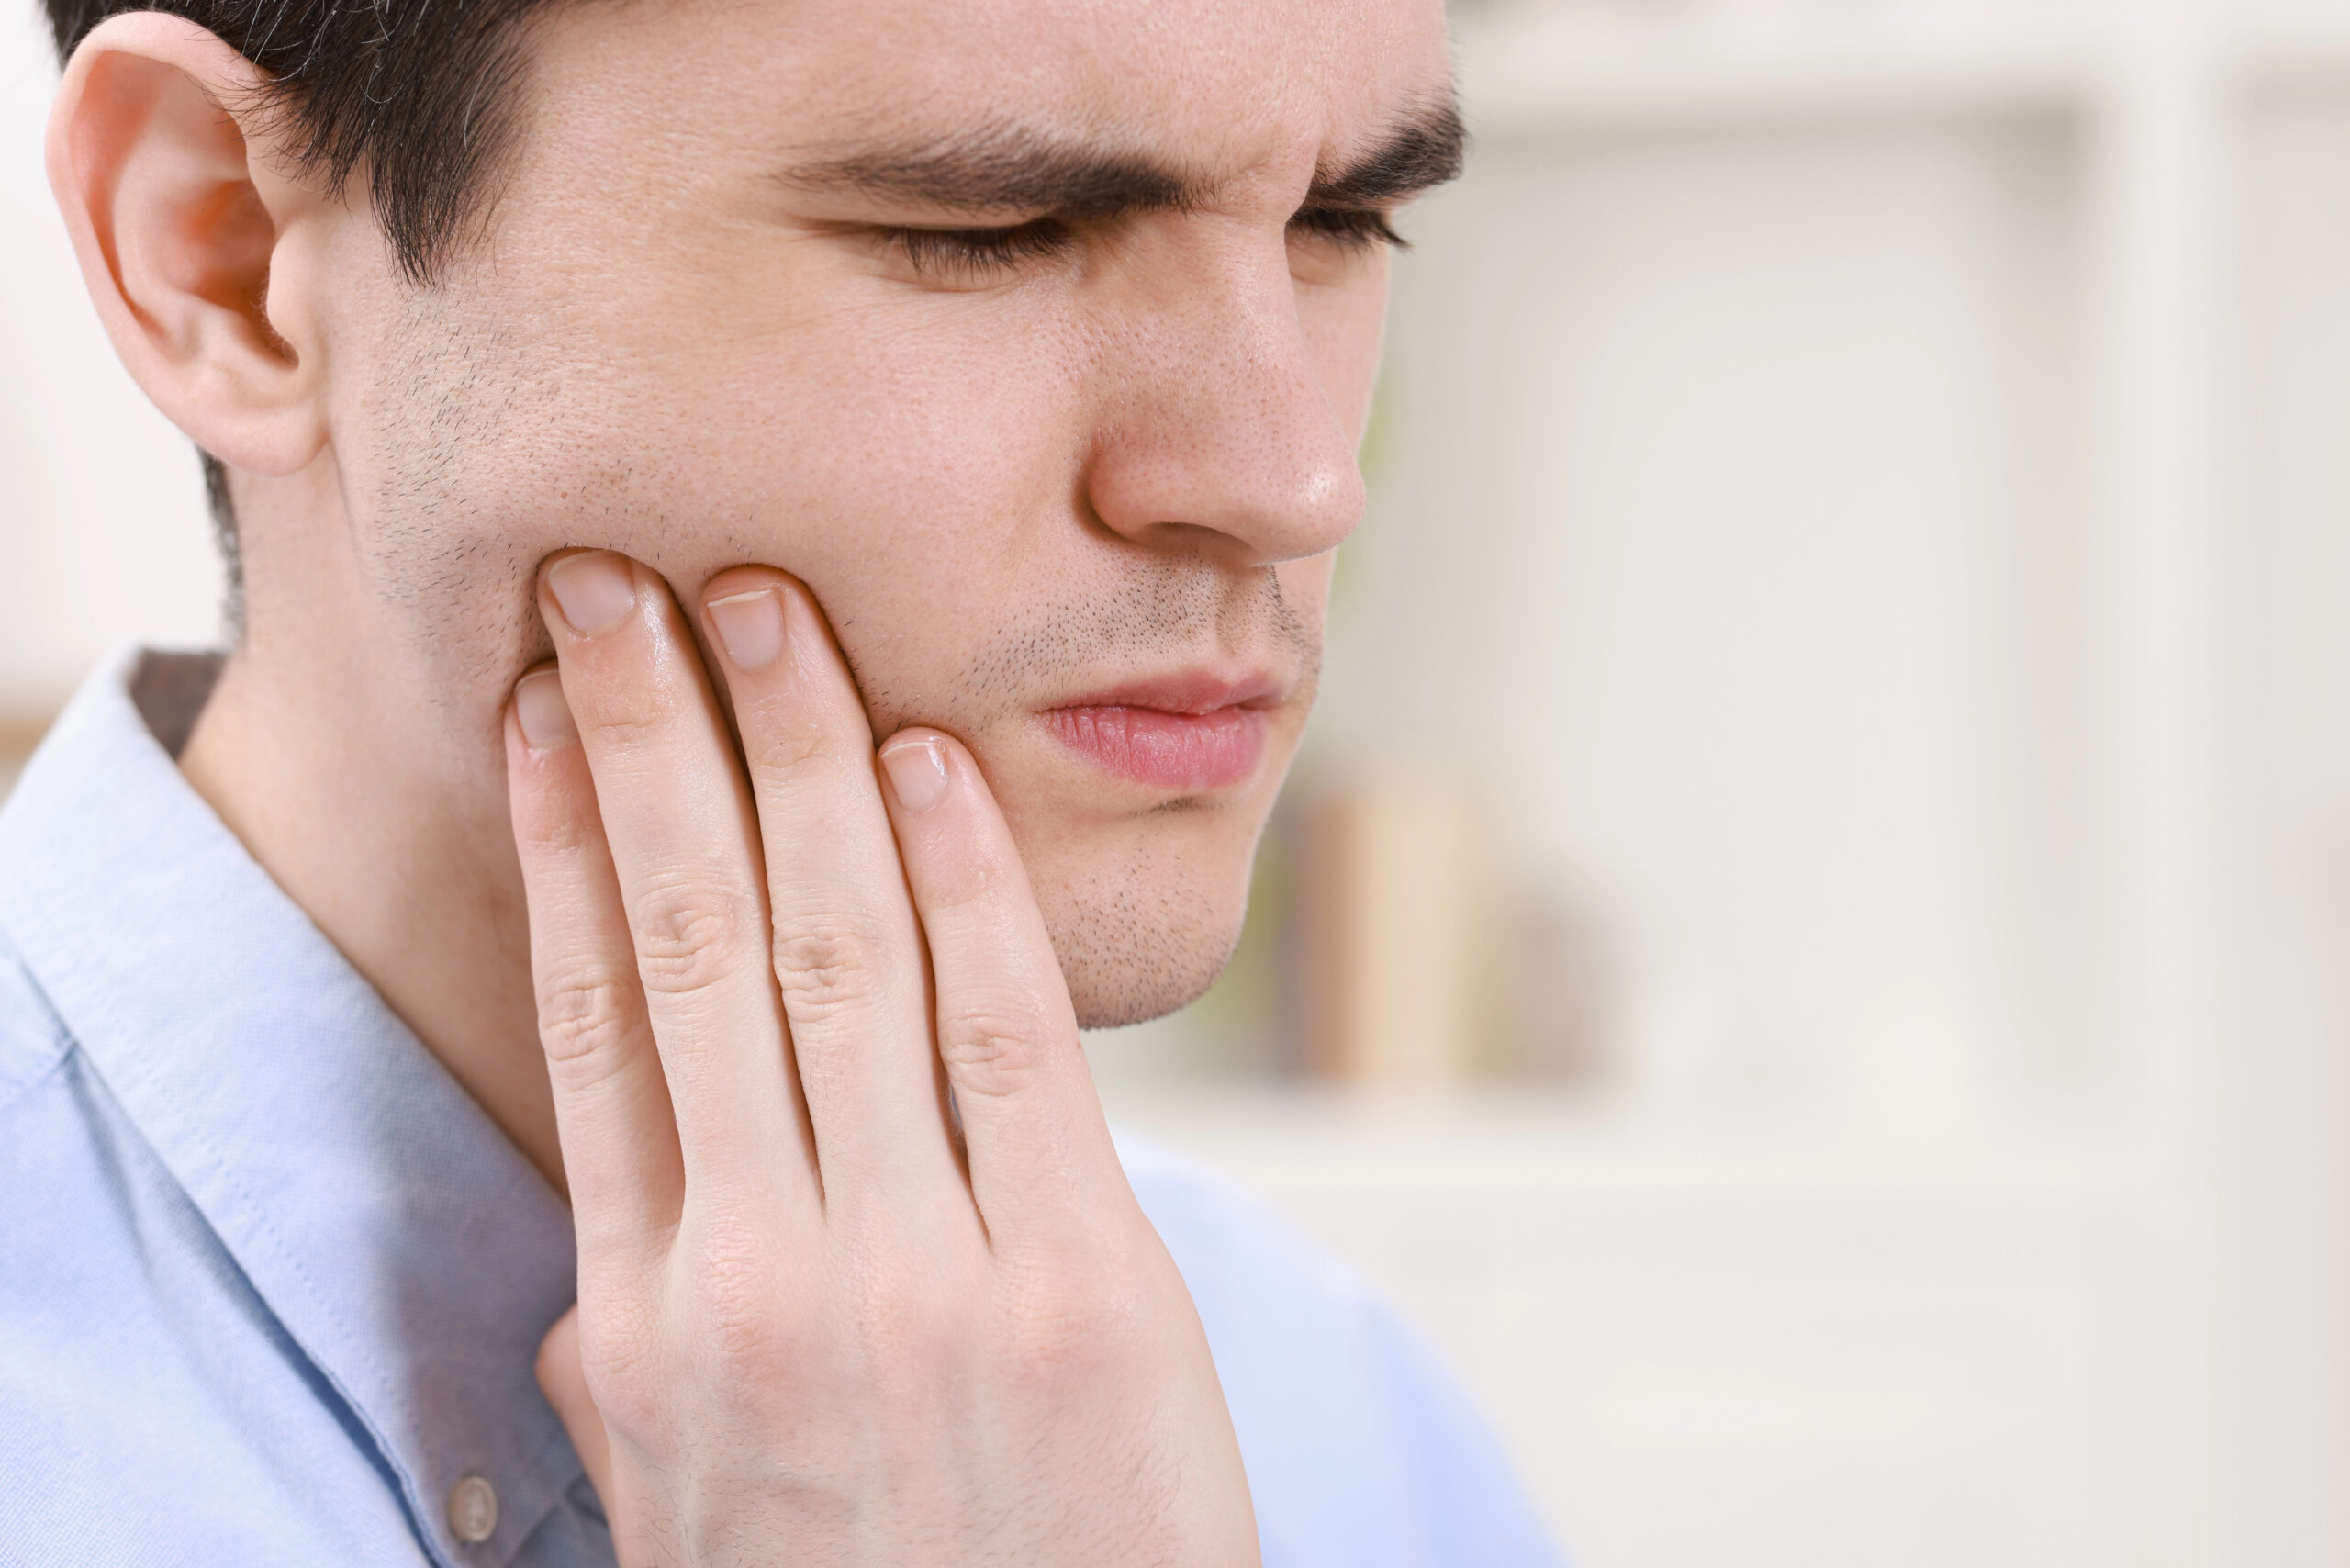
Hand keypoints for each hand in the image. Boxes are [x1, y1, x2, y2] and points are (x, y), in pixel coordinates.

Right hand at [502, 551, 1258, 1565]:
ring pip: (835, 962)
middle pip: (689, 951)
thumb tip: (610, 1259)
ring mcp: (914, 1281)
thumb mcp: (697, 1492)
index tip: (551, 707)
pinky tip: (925, 761)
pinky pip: (1002, 1041)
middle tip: (622, 579)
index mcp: (647, 1322)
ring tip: (766, 610)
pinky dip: (964, 886)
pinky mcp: (1074, 1284)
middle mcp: (757, 1280)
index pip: (590, 1022)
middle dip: (653, 747)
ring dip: (797, 764)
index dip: (566, 843)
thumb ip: (642, 1351)